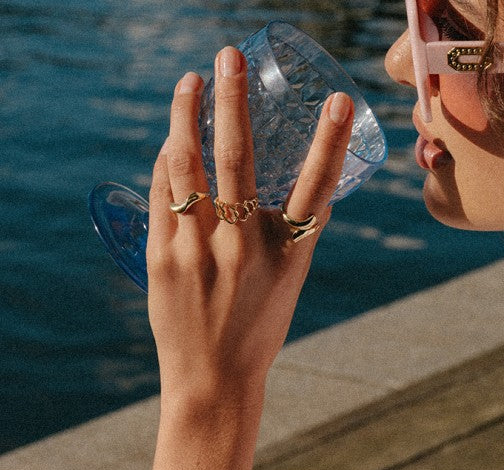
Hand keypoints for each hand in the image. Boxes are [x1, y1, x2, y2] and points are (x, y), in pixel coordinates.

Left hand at [146, 46, 353, 408]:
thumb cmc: (256, 330)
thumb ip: (297, 235)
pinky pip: (162, 193)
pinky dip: (167, 161)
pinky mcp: (162, 257)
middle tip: (228, 54)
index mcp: (285, 257)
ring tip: (188, 82)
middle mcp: (242, 249)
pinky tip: (171, 141)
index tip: (341, 102)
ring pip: (187, 166)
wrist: (212, 381)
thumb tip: (317, 192)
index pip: (315, 191)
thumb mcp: (290, 285)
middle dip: (231, 99)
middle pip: (236, 159)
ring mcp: (197, 251)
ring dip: (185, 115)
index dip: (331, 144)